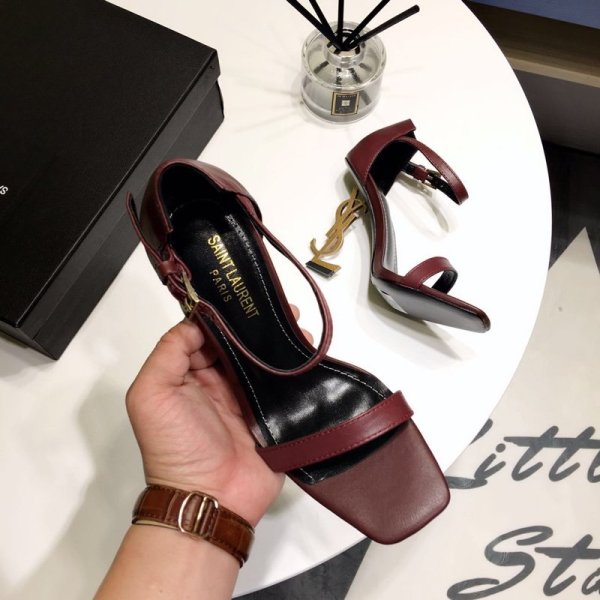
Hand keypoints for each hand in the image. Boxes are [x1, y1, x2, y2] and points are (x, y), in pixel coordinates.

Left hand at [126, 317, 288, 525]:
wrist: (214, 500)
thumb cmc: (176, 448)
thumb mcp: (151, 395)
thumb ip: (167, 353)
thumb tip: (195, 322)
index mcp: (187, 374)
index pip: (205, 334)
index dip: (221, 315)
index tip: (241, 296)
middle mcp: (217, 382)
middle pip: (237, 343)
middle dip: (254, 324)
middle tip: (277, 307)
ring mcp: (247, 397)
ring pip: (262, 359)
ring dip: (277, 341)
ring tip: (296, 323)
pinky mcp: (272, 413)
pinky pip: (283, 383)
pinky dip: (294, 366)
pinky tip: (306, 349)